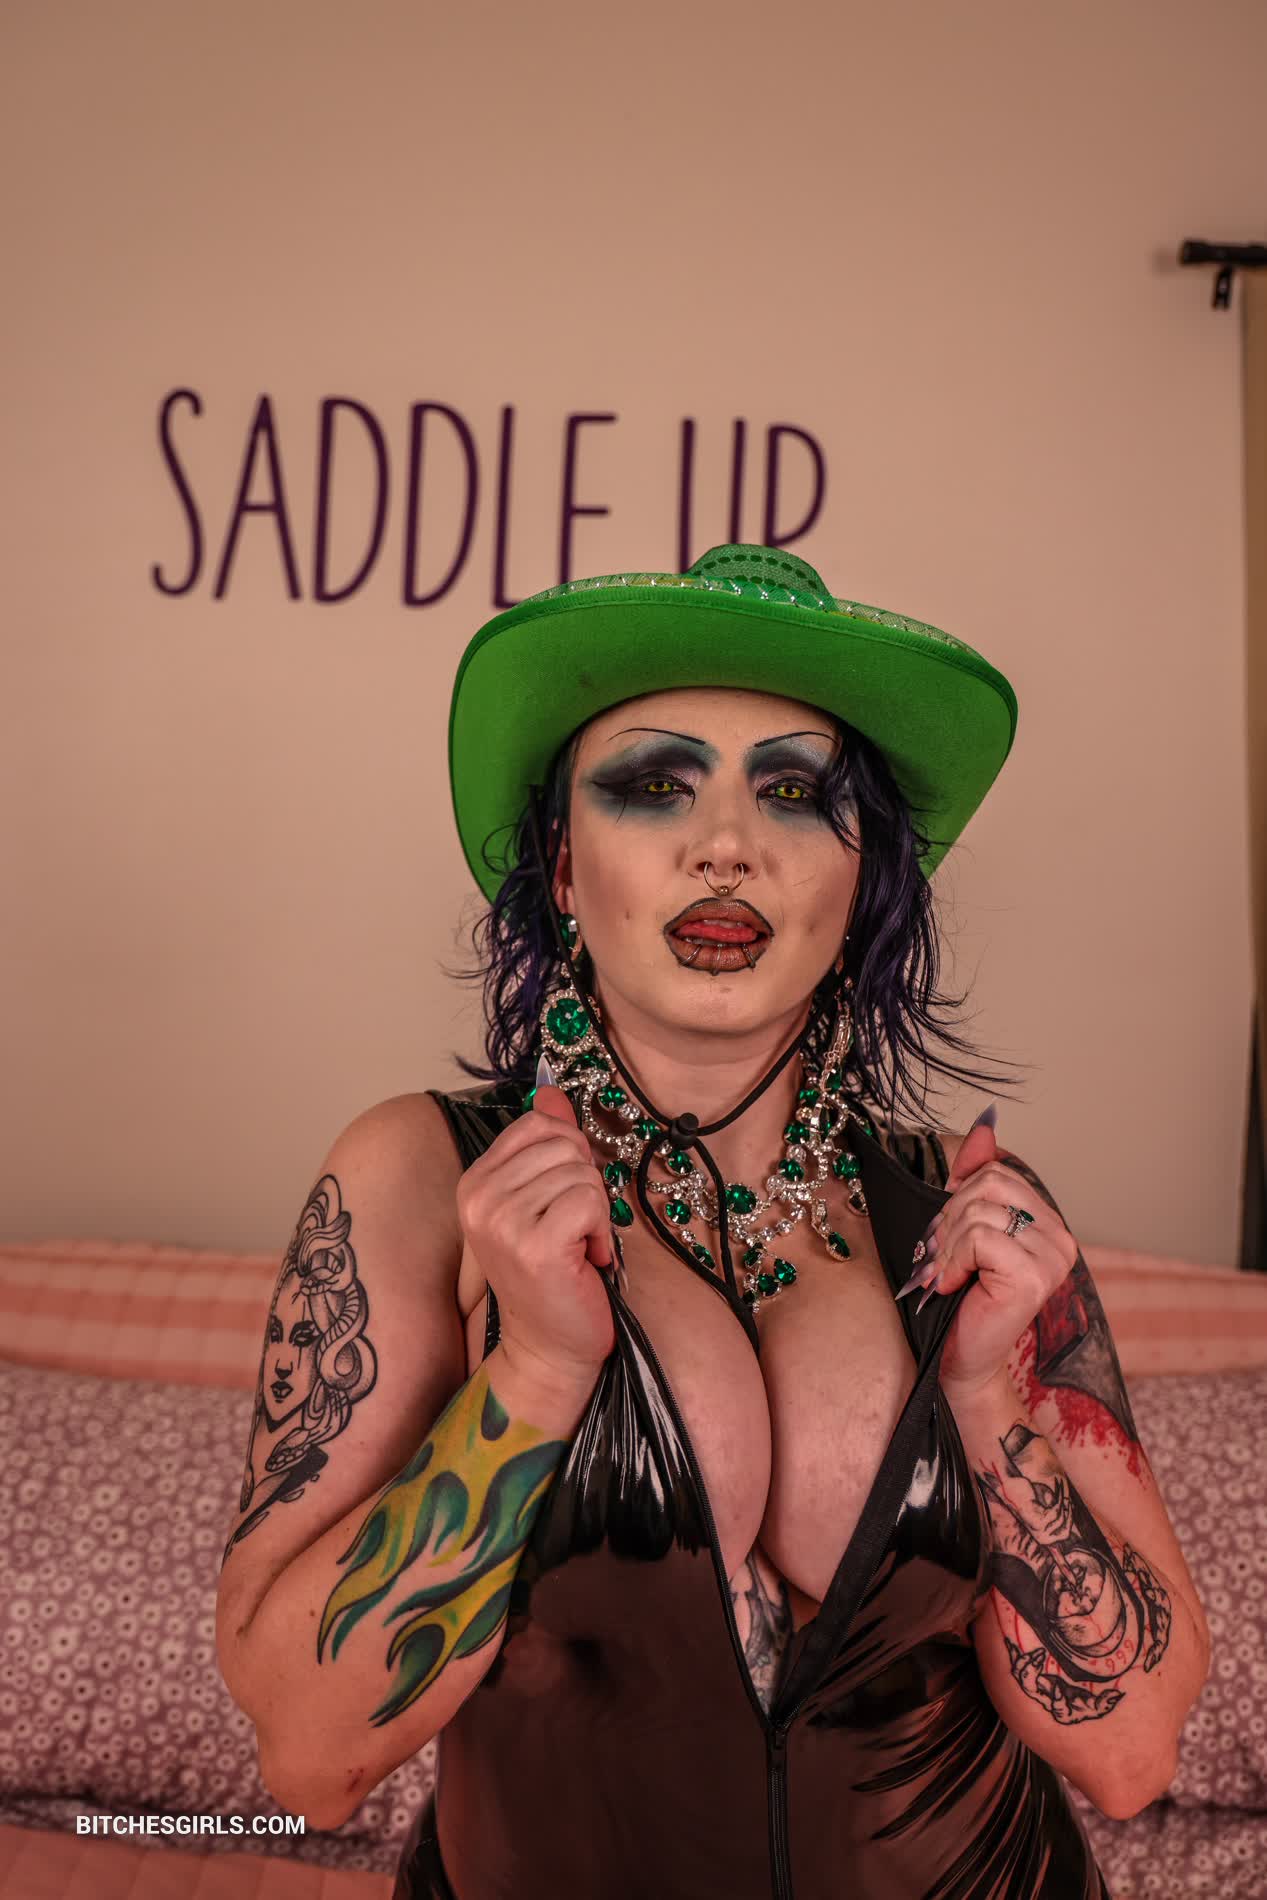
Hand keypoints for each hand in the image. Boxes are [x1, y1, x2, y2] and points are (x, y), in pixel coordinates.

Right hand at [454, 1076, 616, 1389]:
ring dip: (597, 1211)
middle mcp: (479, 1197)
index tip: (566, 1197)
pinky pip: (592, 1201)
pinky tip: (586, 1259)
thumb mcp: (543, 1201)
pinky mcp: (534, 1245)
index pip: (538, 1124)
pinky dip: (602, 1231)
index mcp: (475, 1181)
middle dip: (587, 1184)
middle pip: (565, 1144)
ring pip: (582, 1173)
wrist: (549, 1347)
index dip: (570, 1154)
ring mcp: (502, 1221)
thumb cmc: (551, 1274)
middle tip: (575, 1227)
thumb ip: (545, 1145)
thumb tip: (552, 1092)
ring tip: (578, 1246)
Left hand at [915, 1112, 1078, 1397]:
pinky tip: (952, 1285)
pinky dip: (953, 1259)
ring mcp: (1053, 1258)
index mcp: (1048, 1222)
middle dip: (950, 1217)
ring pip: (980, 1210)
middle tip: (944, 1257)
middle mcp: (1061, 1237)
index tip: (949, 1237)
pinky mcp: (1034, 1277)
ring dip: (947, 1244)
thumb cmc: (959, 1297)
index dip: (958, 1197)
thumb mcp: (961, 1227)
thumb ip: (974, 1177)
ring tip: (948, 1274)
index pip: (996, 1171)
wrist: (960, 1358)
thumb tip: (984, 1127)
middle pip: (989, 1183)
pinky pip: (979, 1237)